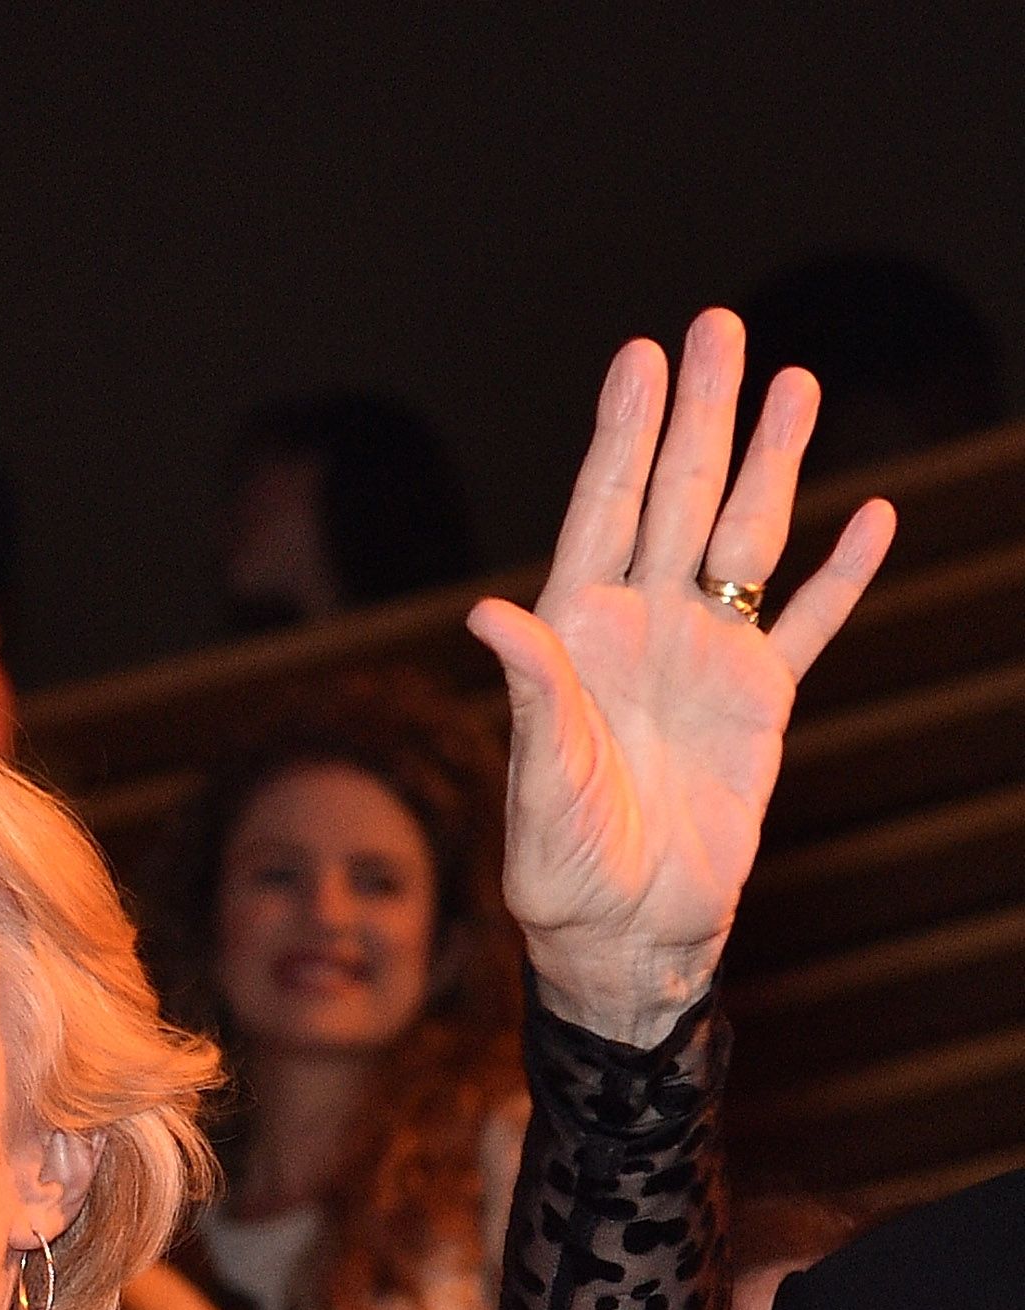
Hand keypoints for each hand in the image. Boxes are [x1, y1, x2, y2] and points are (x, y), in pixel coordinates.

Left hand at [469, 310, 895, 1043]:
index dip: (623, 437)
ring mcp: (704, 659)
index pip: (602, 514)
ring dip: (772, 464)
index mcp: (576, 639)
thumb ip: (530, 691)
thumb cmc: (561, 866)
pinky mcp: (760, 703)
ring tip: (794, 381)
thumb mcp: (540, 778)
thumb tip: (487, 612)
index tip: (640, 357)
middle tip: (720, 327)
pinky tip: (873, 518)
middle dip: (700, 417)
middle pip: (676, 501)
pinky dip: (843, 576)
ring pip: (745, 539)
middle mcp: (641, 631)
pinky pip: (808, 624)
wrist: (625, 932)